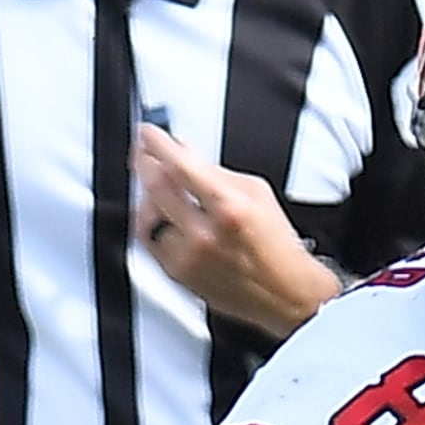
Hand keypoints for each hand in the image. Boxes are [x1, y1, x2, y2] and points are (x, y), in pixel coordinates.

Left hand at [129, 127, 338, 337]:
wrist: (283, 291)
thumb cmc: (275, 244)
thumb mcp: (256, 192)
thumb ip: (215, 170)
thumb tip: (184, 150)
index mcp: (229, 208)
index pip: (181, 166)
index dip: (157, 144)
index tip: (148, 132)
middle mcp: (204, 234)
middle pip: (156, 188)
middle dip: (144, 163)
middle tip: (142, 152)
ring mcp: (187, 257)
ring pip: (146, 215)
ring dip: (145, 193)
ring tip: (153, 183)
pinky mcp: (177, 274)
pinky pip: (149, 240)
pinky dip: (149, 220)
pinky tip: (157, 211)